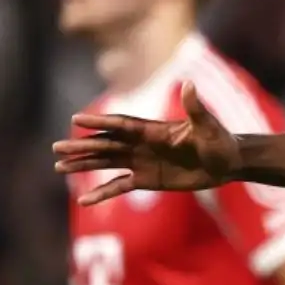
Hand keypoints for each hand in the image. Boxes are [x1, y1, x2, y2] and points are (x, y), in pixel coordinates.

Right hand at [52, 82, 239, 204]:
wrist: (227, 163)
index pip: (121, 125)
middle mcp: (142, 144)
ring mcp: (142, 162)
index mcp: (154, 130)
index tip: (76, 119)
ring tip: (59, 167)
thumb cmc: (220, 141)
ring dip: (84, 165)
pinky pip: (119, 186)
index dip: (101, 123)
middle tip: (56, 148)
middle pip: (106, 145)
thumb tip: (190, 84)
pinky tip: (84, 199)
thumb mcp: (208, 126)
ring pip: (106, 163)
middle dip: (82, 146)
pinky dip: (102, 192)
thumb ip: (195, 108)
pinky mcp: (147, 179)